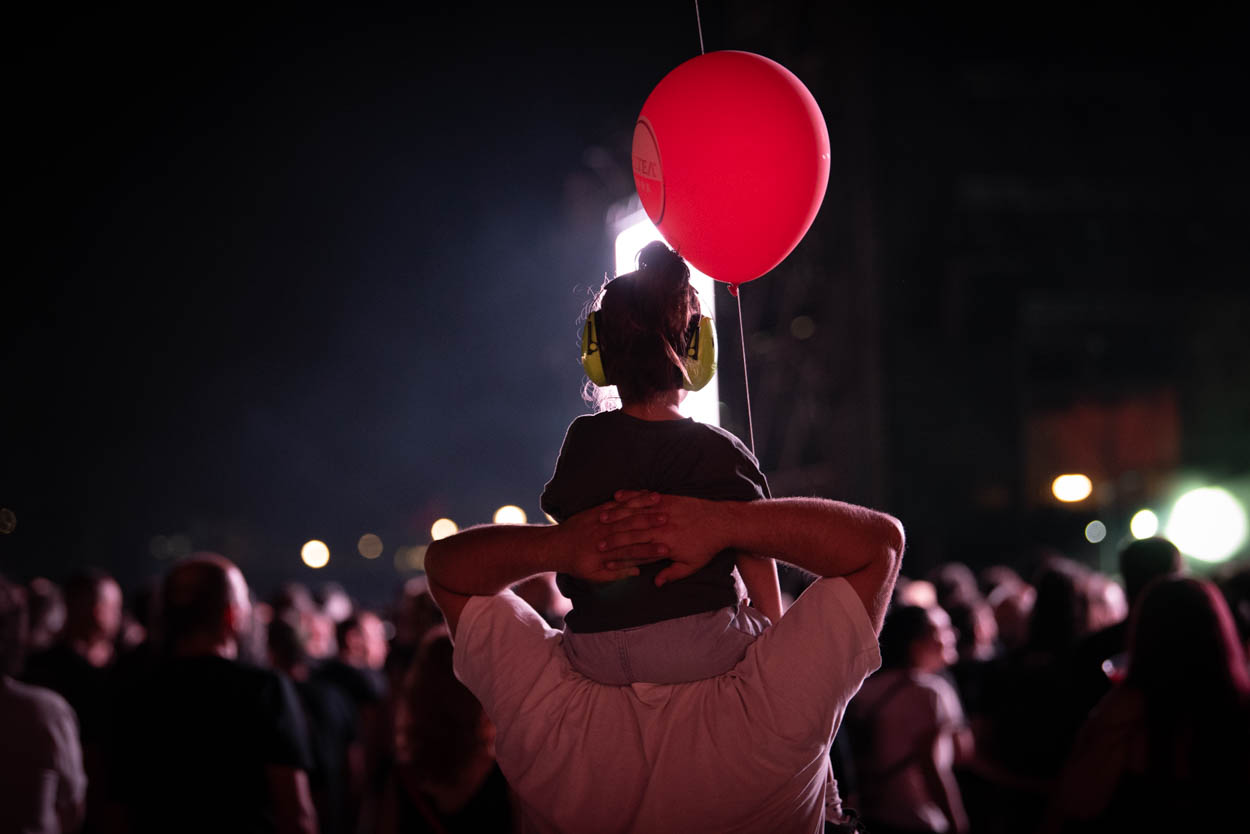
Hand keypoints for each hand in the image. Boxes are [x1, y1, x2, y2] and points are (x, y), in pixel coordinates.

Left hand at [557, 491, 670, 582]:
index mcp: (607, 553)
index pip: (633, 552)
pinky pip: (617, 502)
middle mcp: (605, 534)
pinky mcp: (599, 510)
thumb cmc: (576, 563)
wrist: (555, 546)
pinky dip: (631, 497)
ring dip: (643, 505)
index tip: (666, 549)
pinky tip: (644, 494)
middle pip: (632, 528)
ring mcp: (601, 520)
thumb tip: (637, 571)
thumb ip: (617, 574)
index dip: (650, 550)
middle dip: (651, 523)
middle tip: (669, 521)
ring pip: (626, 511)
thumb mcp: (594, 576)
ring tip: (659, 501)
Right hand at [598, 492, 732, 586]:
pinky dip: (631, 496)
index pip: (636, 546)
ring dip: (617, 514)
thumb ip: (672, 573)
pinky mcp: (669, 498)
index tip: (603, 553)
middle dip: (612, 534)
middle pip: (631, 529)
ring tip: (601, 517)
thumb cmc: (707, 546)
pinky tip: (618, 495)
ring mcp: (665, 509)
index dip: (619, 551)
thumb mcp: (692, 565)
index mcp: (665, 542)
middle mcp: (662, 524)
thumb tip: (656, 582)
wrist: (722, 522)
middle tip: (595, 538)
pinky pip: (646, 497)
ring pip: (635, 511)